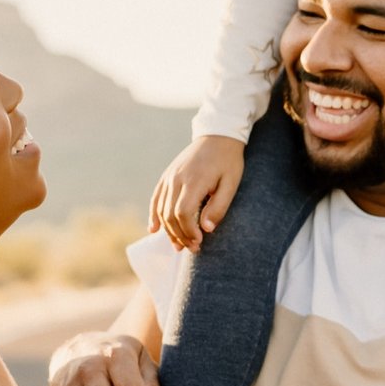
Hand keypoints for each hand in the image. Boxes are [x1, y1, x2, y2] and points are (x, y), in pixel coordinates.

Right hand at [151, 135, 246, 249]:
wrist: (217, 136)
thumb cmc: (228, 162)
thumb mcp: (231, 184)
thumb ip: (219, 207)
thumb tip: (206, 229)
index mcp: (194, 180)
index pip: (183, 213)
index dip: (189, 232)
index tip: (199, 242)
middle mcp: (176, 179)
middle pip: (170, 215)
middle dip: (180, 235)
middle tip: (193, 248)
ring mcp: (169, 177)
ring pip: (161, 209)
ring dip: (168, 230)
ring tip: (179, 244)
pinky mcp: (166, 176)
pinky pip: (156, 198)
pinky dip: (154, 215)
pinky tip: (154, 229)